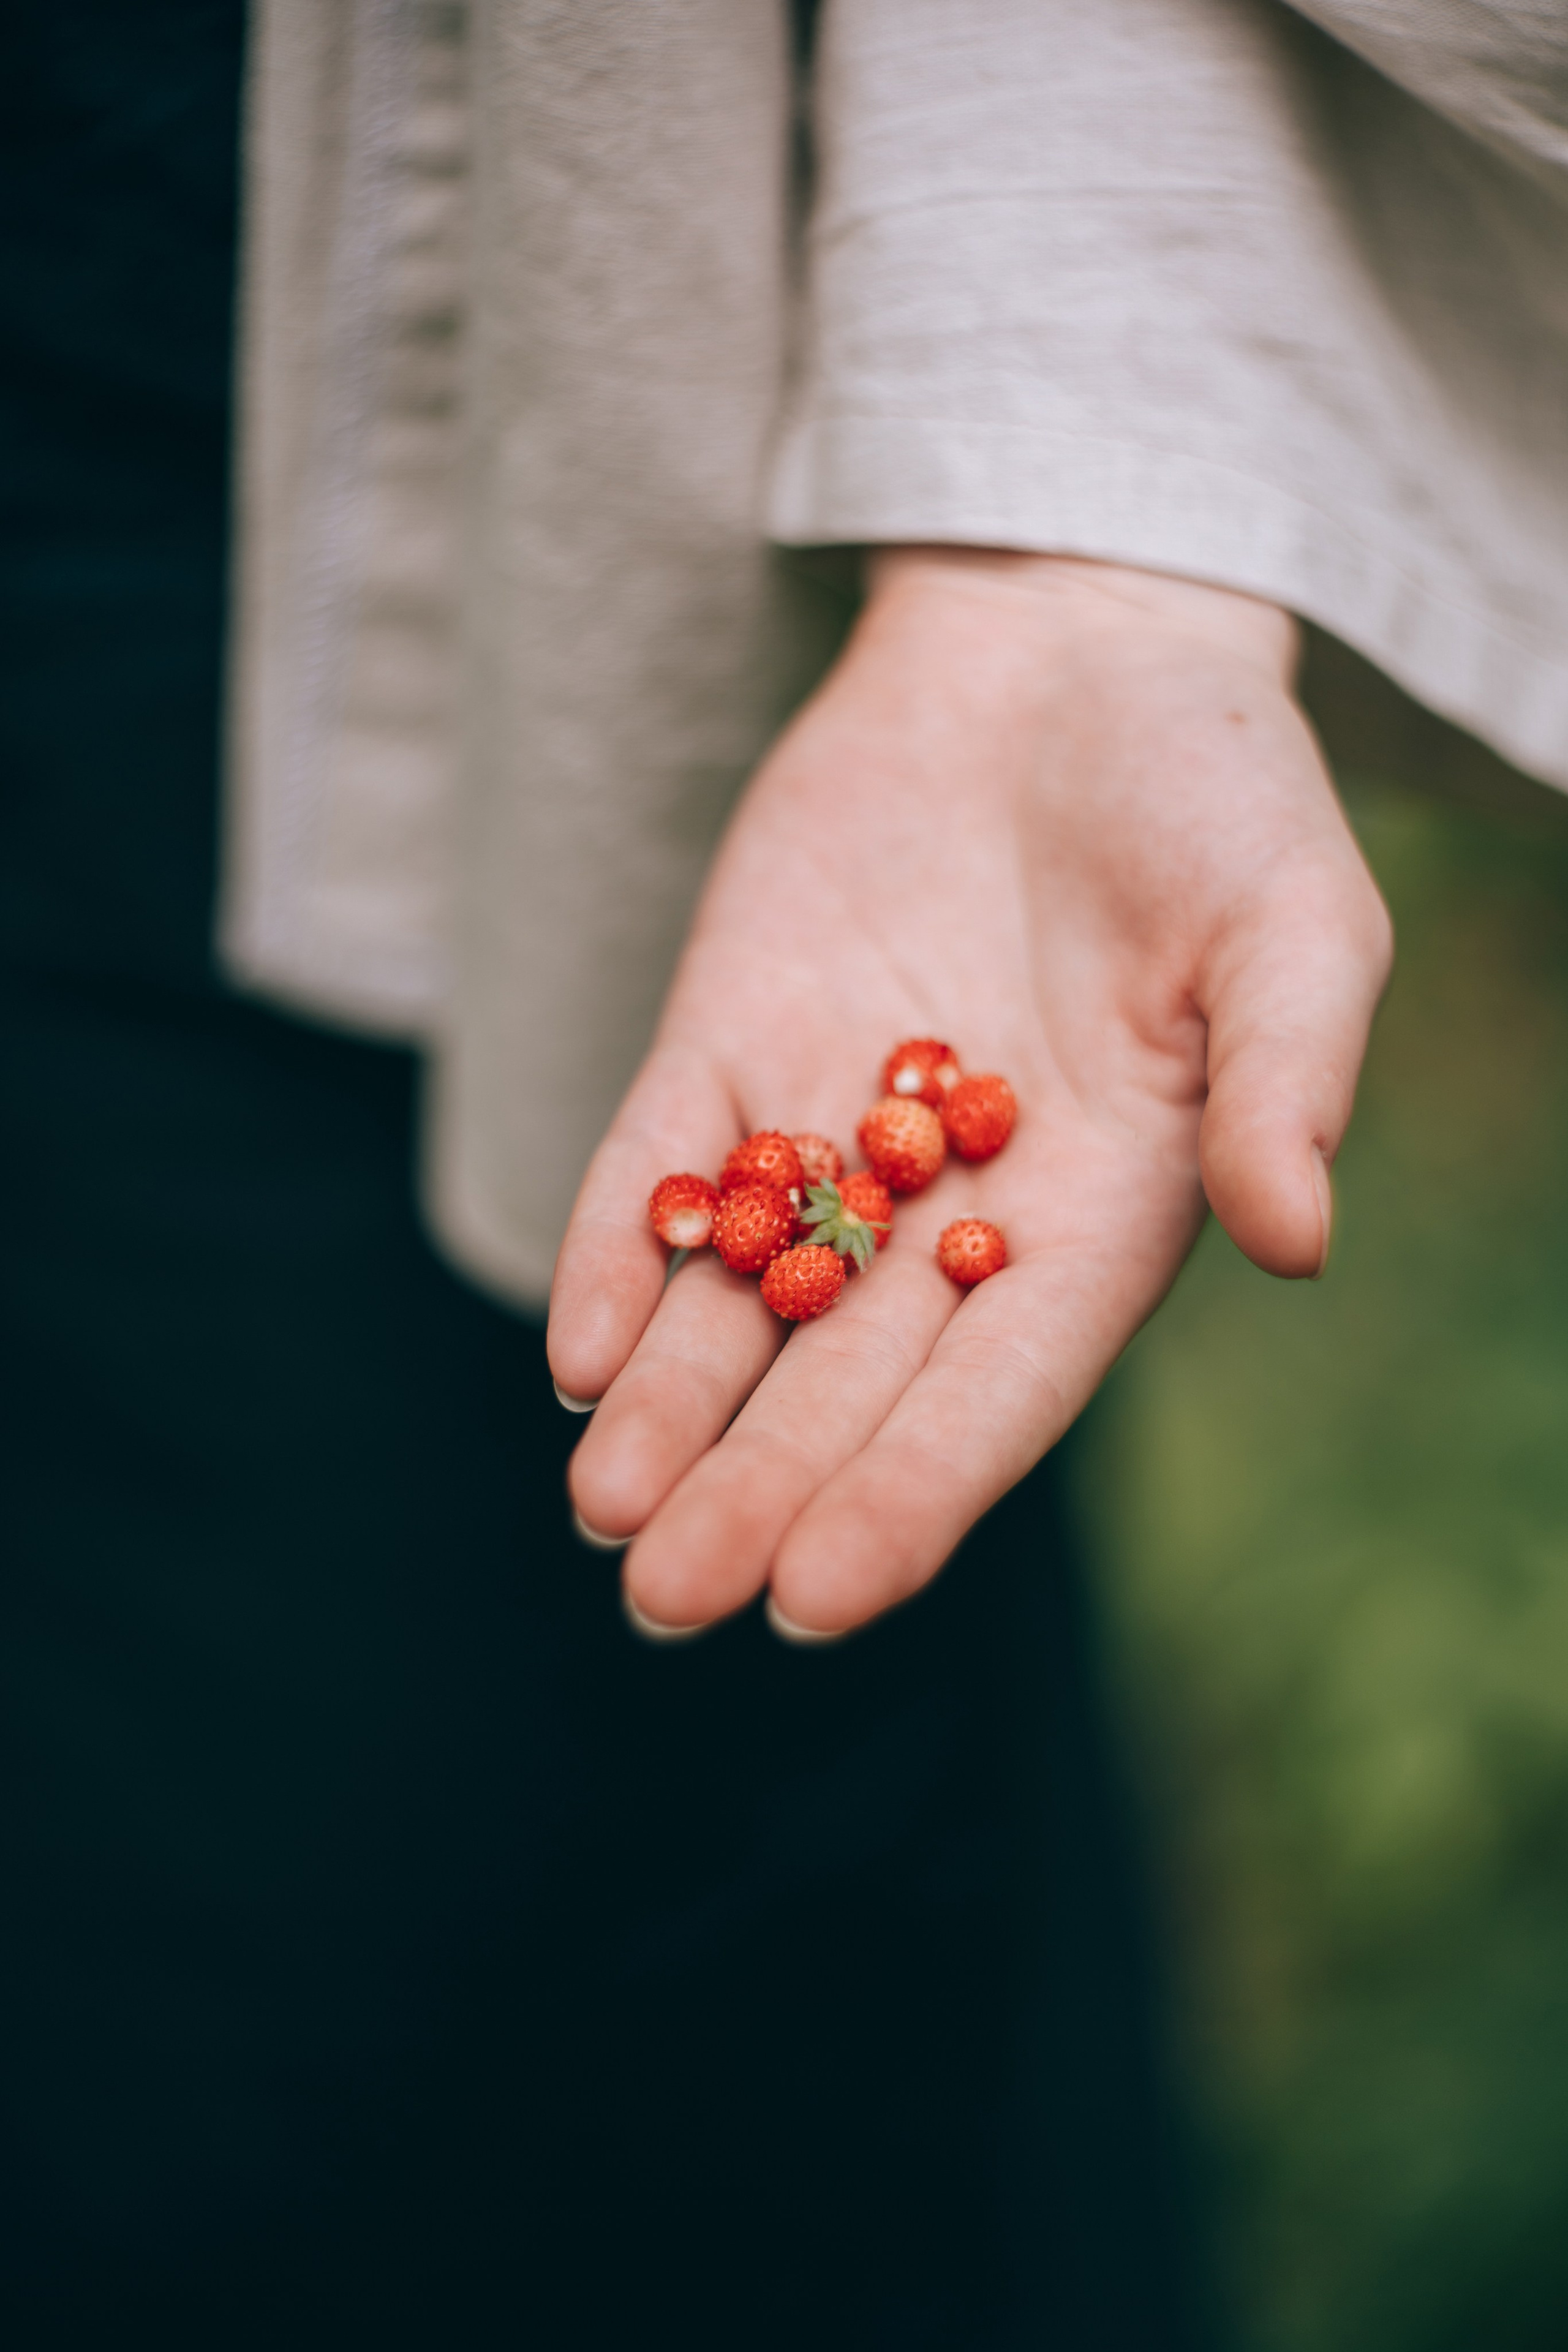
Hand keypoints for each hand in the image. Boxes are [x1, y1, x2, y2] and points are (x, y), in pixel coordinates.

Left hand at [547, 550, 1391, 1636]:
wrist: (1066, 643)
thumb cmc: (1216, 789)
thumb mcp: (1294, 924)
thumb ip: (1285, 1081)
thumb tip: (1297, 1239)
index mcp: (1098, 1212)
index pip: (997, 1385)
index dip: (914, 1491)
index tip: (824, 1594)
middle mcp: (954, 1206)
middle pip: (847, 1378)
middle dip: (761, 1487)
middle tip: (673, 1600)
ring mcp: (833, 1125)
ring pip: (739, 1301)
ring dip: (671, 1407)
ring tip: (604, 1512)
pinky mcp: (733, 1039)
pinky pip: (661, 1164)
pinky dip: (617, 1250)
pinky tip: (578, 1348)